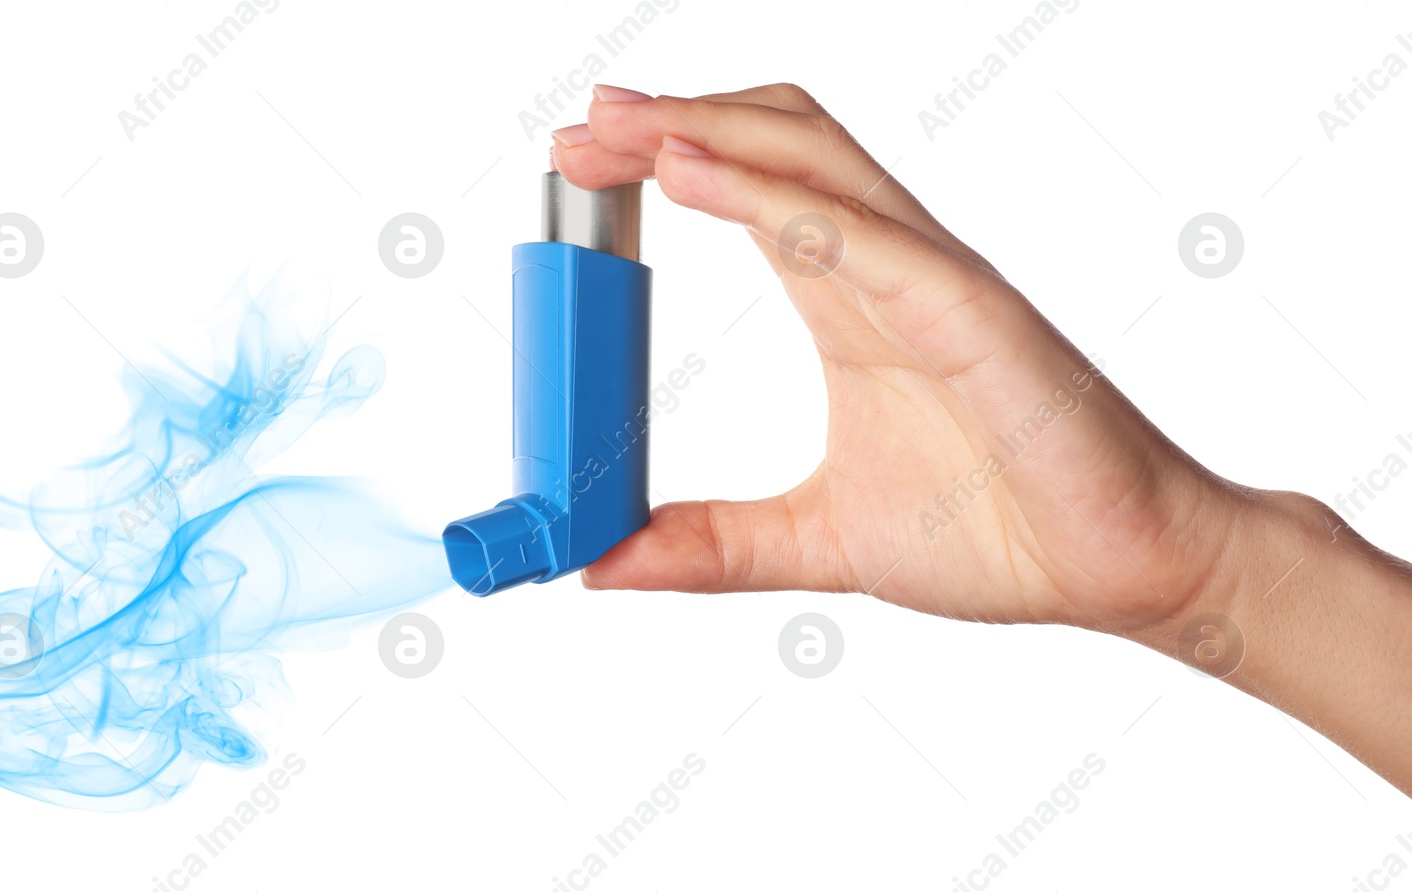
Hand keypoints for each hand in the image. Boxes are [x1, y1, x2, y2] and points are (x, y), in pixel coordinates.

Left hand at [553, 84, 1238, 637]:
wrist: (1118, 569)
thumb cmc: (999, 533)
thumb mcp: (818, 538)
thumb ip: (713, 543)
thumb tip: (605, 562)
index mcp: (850, 300)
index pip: (750, 188)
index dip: (667, 158)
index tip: (577, 169)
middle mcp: (887, 269)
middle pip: (776, 143)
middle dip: (673, 122)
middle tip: (581, 133)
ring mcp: (934, 282)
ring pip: (819, 160)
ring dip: (713, 131)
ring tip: (623, 128)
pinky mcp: (976, 319)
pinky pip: (870, 240)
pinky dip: (780, 201)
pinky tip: (702, 179)